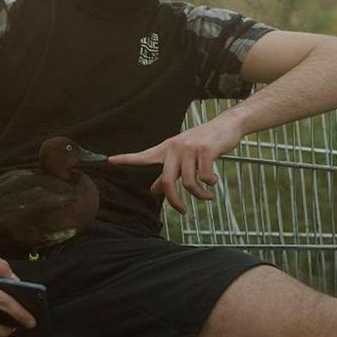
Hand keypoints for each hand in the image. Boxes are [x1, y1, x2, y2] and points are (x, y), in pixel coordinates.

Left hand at [108, 117, 242, 213]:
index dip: (126, 159)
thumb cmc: (204, 142)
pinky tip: (214, 181)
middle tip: (182, 211)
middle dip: (175, 201)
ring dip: (200, 194)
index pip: (143, 156)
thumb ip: (168, 173)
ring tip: (207, 196)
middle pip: (168, 181)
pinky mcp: (205, 151)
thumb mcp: (183, 156)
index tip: (109, 160)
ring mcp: (189, 148)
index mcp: (167, 149)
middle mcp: (175, 147)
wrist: (227, 125)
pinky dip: (210, 183)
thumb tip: (154, 190)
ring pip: (189, 182)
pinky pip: (204, 177)